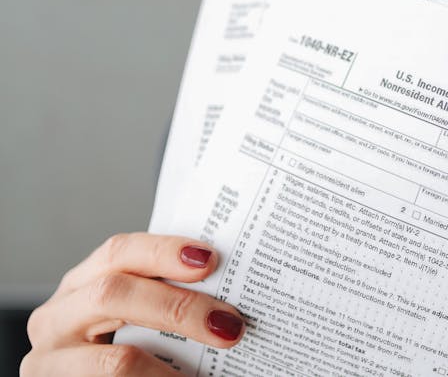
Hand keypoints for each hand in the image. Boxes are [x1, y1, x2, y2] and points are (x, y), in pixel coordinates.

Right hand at [21, 233, 244, 375]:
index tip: (210, 259)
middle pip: (113, 294)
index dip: (163, 251)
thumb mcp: (133, 320)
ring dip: (175, 366)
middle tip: (229, 324)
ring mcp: (48, 361)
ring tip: (214, 363)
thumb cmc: (119, 354)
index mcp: (81, 284)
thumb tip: (231, 302)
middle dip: (178, 307)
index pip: (118, 252)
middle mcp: (56, 318)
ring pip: (116, 360)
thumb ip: (164, 300)